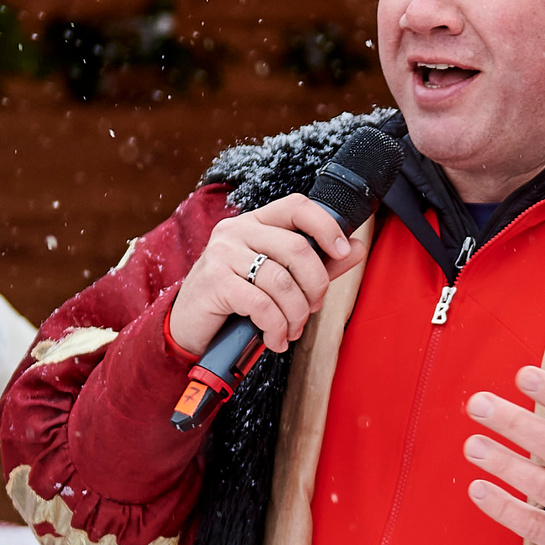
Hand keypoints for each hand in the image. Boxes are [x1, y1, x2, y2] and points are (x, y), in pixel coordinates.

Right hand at [166, 194, 360, 355]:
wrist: (189, 327)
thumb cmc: (236, 300)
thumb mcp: (279, 278)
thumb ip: (317, 263)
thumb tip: (355, 249)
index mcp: (256, 222)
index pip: (297, 206)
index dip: (326, 226)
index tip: (341, 251)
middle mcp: (237, 231)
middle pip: (297, 248)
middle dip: (315, 286)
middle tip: (311, 309)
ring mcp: (222, 254)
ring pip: (281, 281)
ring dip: (295, 314)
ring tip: (291, 330)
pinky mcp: (214, 282)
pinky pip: (262, 304)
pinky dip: (276, 328)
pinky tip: (275, 339)